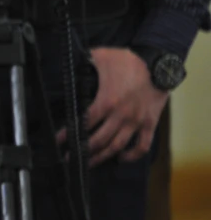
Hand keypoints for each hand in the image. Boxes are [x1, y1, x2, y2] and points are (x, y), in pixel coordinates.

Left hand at [56, 47, 167, 166]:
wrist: (158, 63)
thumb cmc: (128, 60)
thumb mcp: (100, 57)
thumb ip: (82, 62)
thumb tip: (66, 61)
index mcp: (107, 101)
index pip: (83, 123)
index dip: (69, 134)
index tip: (59, 141)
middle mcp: (121, 115)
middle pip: (98, 140)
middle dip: (82, 150)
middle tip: (70, 157)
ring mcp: (136, 121)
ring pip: (116, 146)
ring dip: (101, 157)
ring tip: (88, 163)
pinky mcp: (149, 123)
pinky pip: (142, 145)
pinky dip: (132, 155)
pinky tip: (121, 158)